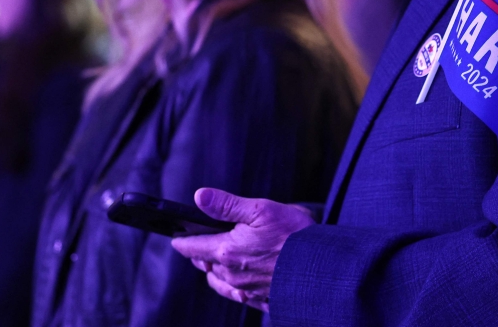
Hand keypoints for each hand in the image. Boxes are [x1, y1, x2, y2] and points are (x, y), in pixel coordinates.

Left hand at [171, 188, 314, 311]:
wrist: (321, 268)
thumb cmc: (294, 236)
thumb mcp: (260, 209)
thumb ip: (226, 204)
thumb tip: (199, 197)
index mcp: (227, 251)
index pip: (192, 248)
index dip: (182, 240)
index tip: (176, 236)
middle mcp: (232, 275)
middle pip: (204, 266)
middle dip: (199, 255)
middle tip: (196, 245)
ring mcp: (246, 290)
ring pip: (219, 283)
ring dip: (213, 272)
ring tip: (213, 264)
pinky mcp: (262, 300)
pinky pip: (238, 296)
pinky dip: (233, 287)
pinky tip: (238, 283)